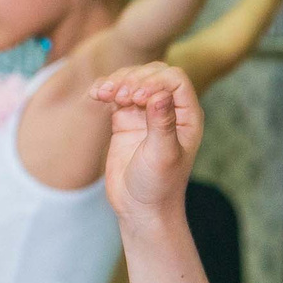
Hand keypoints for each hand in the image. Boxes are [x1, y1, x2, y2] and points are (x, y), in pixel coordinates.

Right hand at [94, 62, 203, 220]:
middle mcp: (168, 110)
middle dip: (134, 79)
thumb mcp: (163, 155)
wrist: (140, 208)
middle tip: (121, 97)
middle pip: (153, 74)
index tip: (138, 98)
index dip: (155, 81)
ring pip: (132, 80)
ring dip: (117, 81)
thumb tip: (159, 94)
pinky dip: (105, 90)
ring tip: (104, 94)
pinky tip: (95, 95)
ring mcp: (145, 113)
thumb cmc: (159, 186)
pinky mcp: (125, 119)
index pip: (174, 80)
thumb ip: (162, 124)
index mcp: (187, 116)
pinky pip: (115, 94)